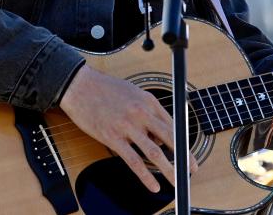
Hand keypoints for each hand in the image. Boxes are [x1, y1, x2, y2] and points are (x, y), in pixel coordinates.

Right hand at [58, 65, 197, 191]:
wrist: (80, 86)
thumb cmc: (106, 89)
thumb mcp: (134, 93)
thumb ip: (148, 112)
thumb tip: (157, 137)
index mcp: (149, 101)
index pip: (172, 124)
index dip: (183, 141)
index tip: (188, 152)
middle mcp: (141, 113)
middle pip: (169, 138)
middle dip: (184, 156)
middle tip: (192, 168)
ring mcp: (127, 126)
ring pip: (154, 152)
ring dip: (169, 169)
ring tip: (178, 181)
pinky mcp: (112, 137)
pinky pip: (132, 160)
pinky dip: (145, 175)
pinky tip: (152, 185)